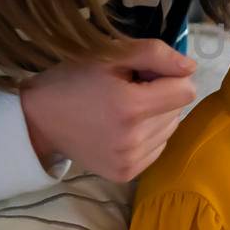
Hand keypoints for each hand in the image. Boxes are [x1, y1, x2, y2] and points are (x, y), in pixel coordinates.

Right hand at [19, 39, 197, 181]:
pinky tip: (122, 128)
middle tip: (129, 89)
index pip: (186, 90)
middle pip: (178, 110)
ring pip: (171, 129)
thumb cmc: (74, 80)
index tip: (146, 73)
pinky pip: (158, 148)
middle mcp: (133, 139)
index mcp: (130, 106)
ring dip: (156, 116)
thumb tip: (191, 68)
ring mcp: (129, 161)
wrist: (38, 120)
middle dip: (161, 95)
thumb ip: (155, 54)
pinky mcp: (125, 174)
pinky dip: (148, 135)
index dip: (170, 76)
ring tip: (124, 109)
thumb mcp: (111, 54)